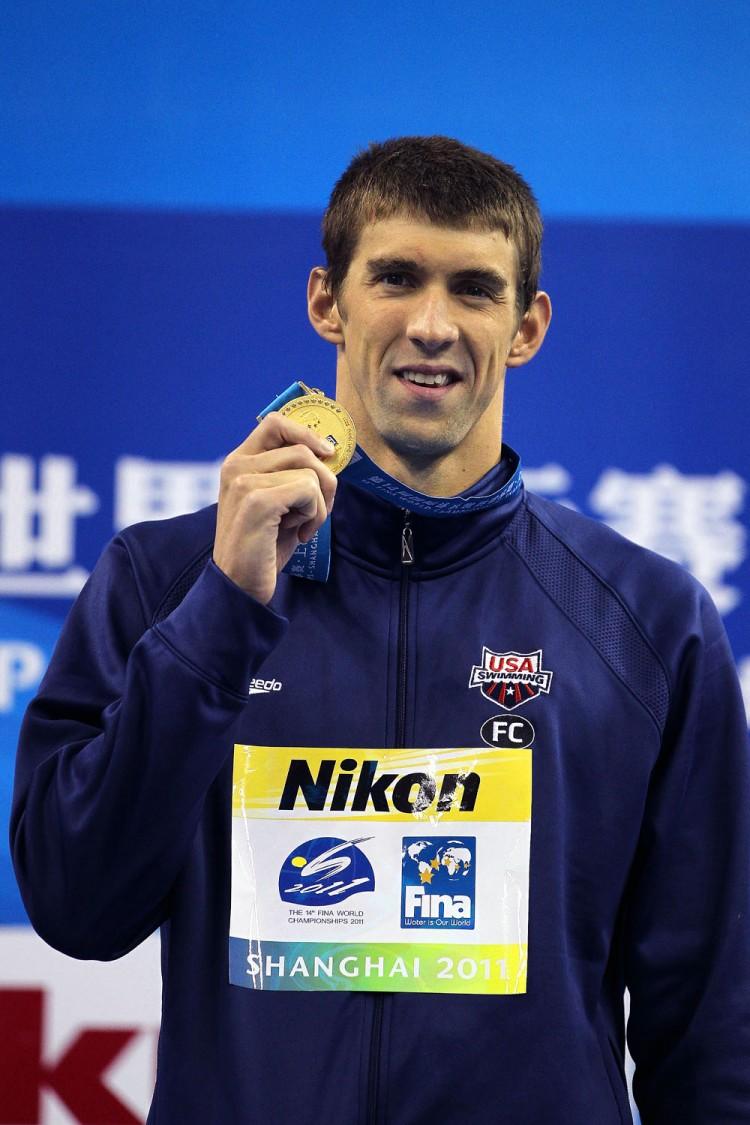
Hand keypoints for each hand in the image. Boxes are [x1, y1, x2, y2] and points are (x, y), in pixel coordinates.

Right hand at [213, 412, 337, 603]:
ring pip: (310, 471)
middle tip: (317, 513)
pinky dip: (315, 515)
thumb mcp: (280, 503)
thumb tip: (329, 453)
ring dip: (320, 503)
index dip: (307, 433)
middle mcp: (236, 466)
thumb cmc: (264, 548)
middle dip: (324, 482)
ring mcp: (244, 481)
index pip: (275, 423)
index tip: (327, 454)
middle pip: (302, 449)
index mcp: (239, 462)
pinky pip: (309, 490)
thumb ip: (294, 474)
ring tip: (302, 527)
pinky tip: (299, 534)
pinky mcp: (257, 500)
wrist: (241, 586)